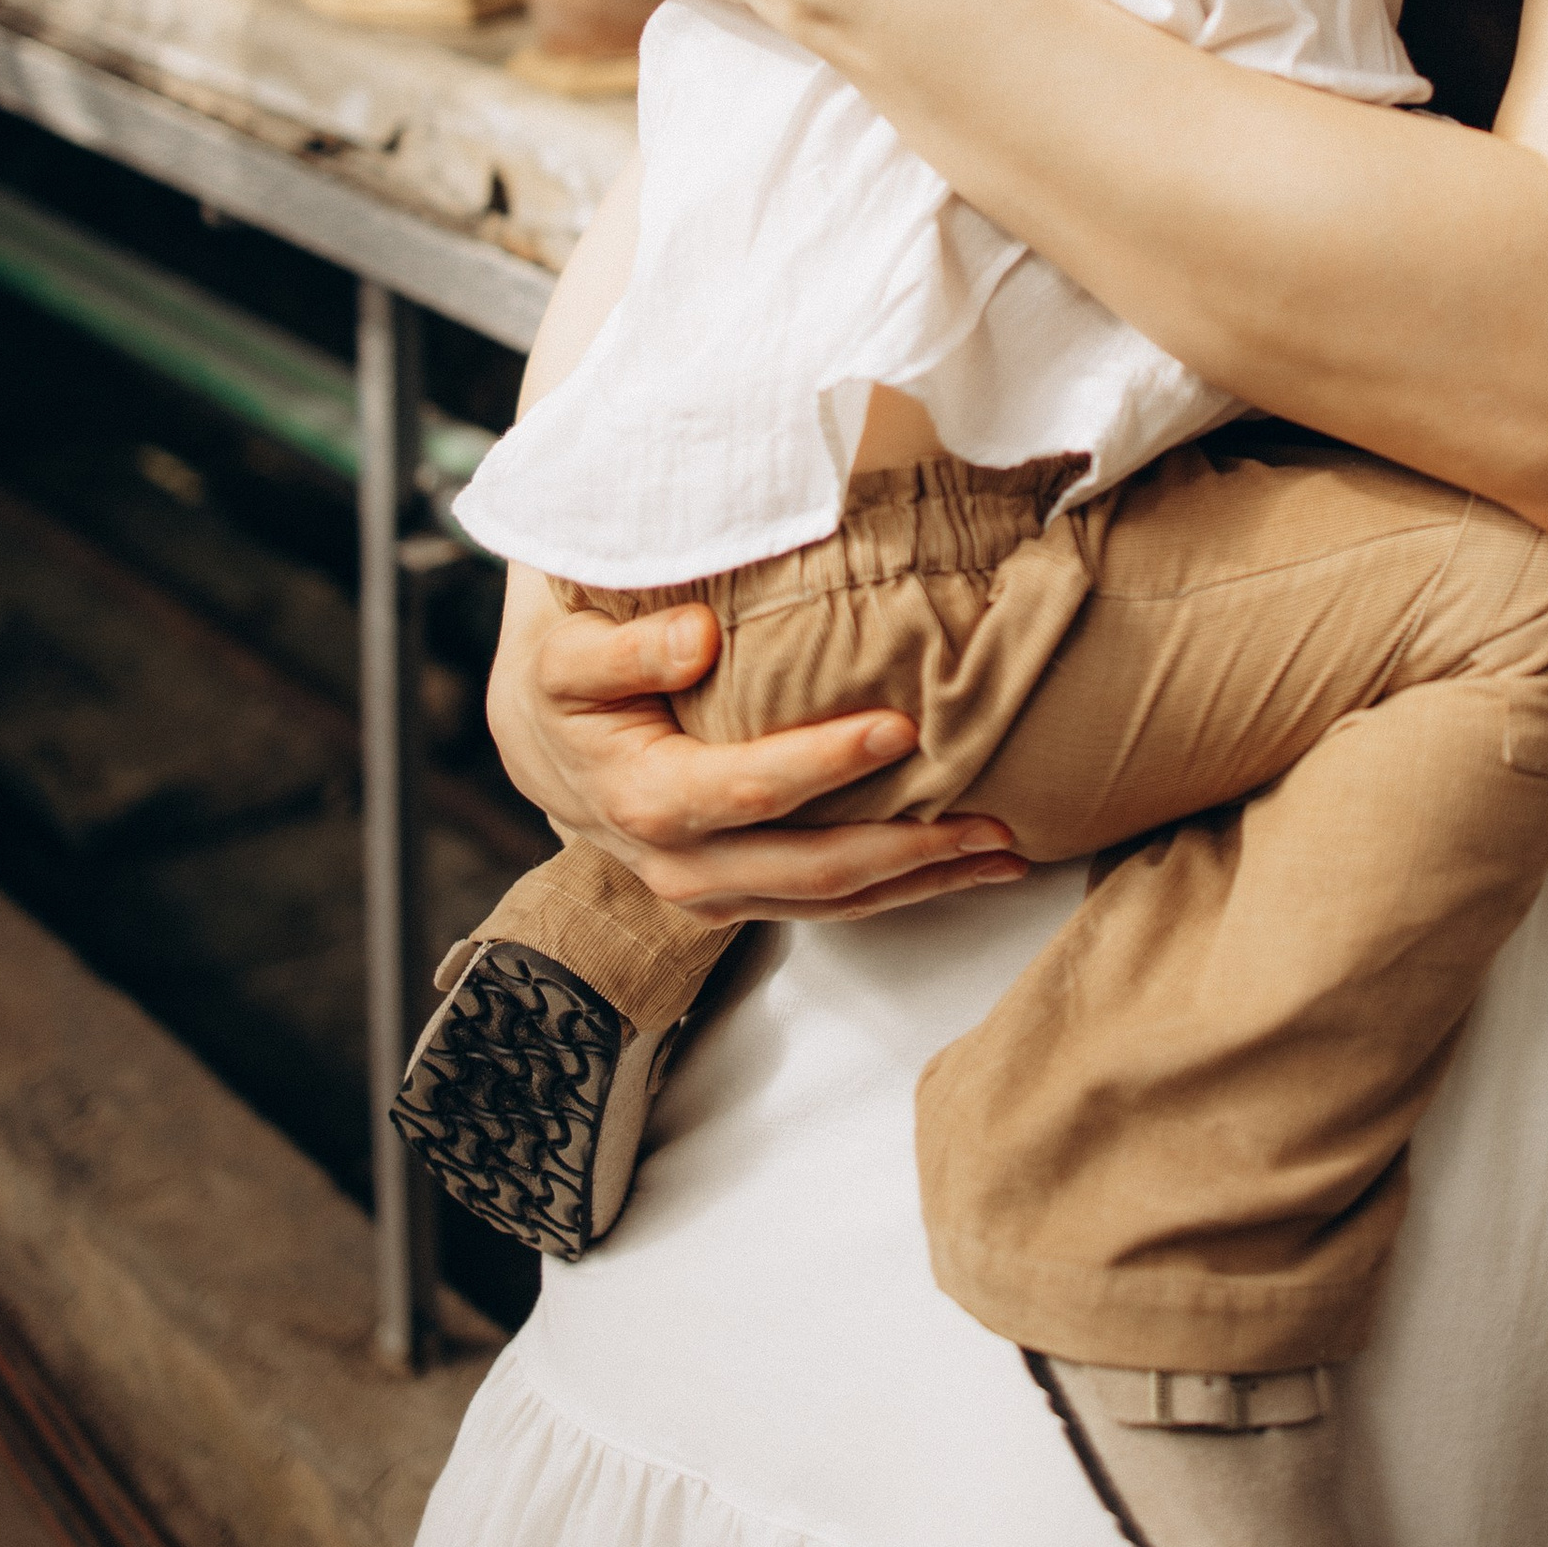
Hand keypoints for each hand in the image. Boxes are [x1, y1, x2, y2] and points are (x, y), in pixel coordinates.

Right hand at [487, 567, 1024, 927]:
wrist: (541, 740)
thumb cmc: (567, 679)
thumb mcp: (569, 652)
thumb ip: (627, 649)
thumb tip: (698, 640)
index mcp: (644, 799)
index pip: (749, 790)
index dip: (825, 763)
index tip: (899, 727)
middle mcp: (680, 866)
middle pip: (809, 871)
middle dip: (909, 850)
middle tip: (992, 822)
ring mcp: (712, 894)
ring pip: (830, 903)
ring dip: (923, 882)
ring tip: (1006, 854)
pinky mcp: (738, 897)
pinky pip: (827, 905)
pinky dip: (900, 891)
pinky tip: (963, 867)